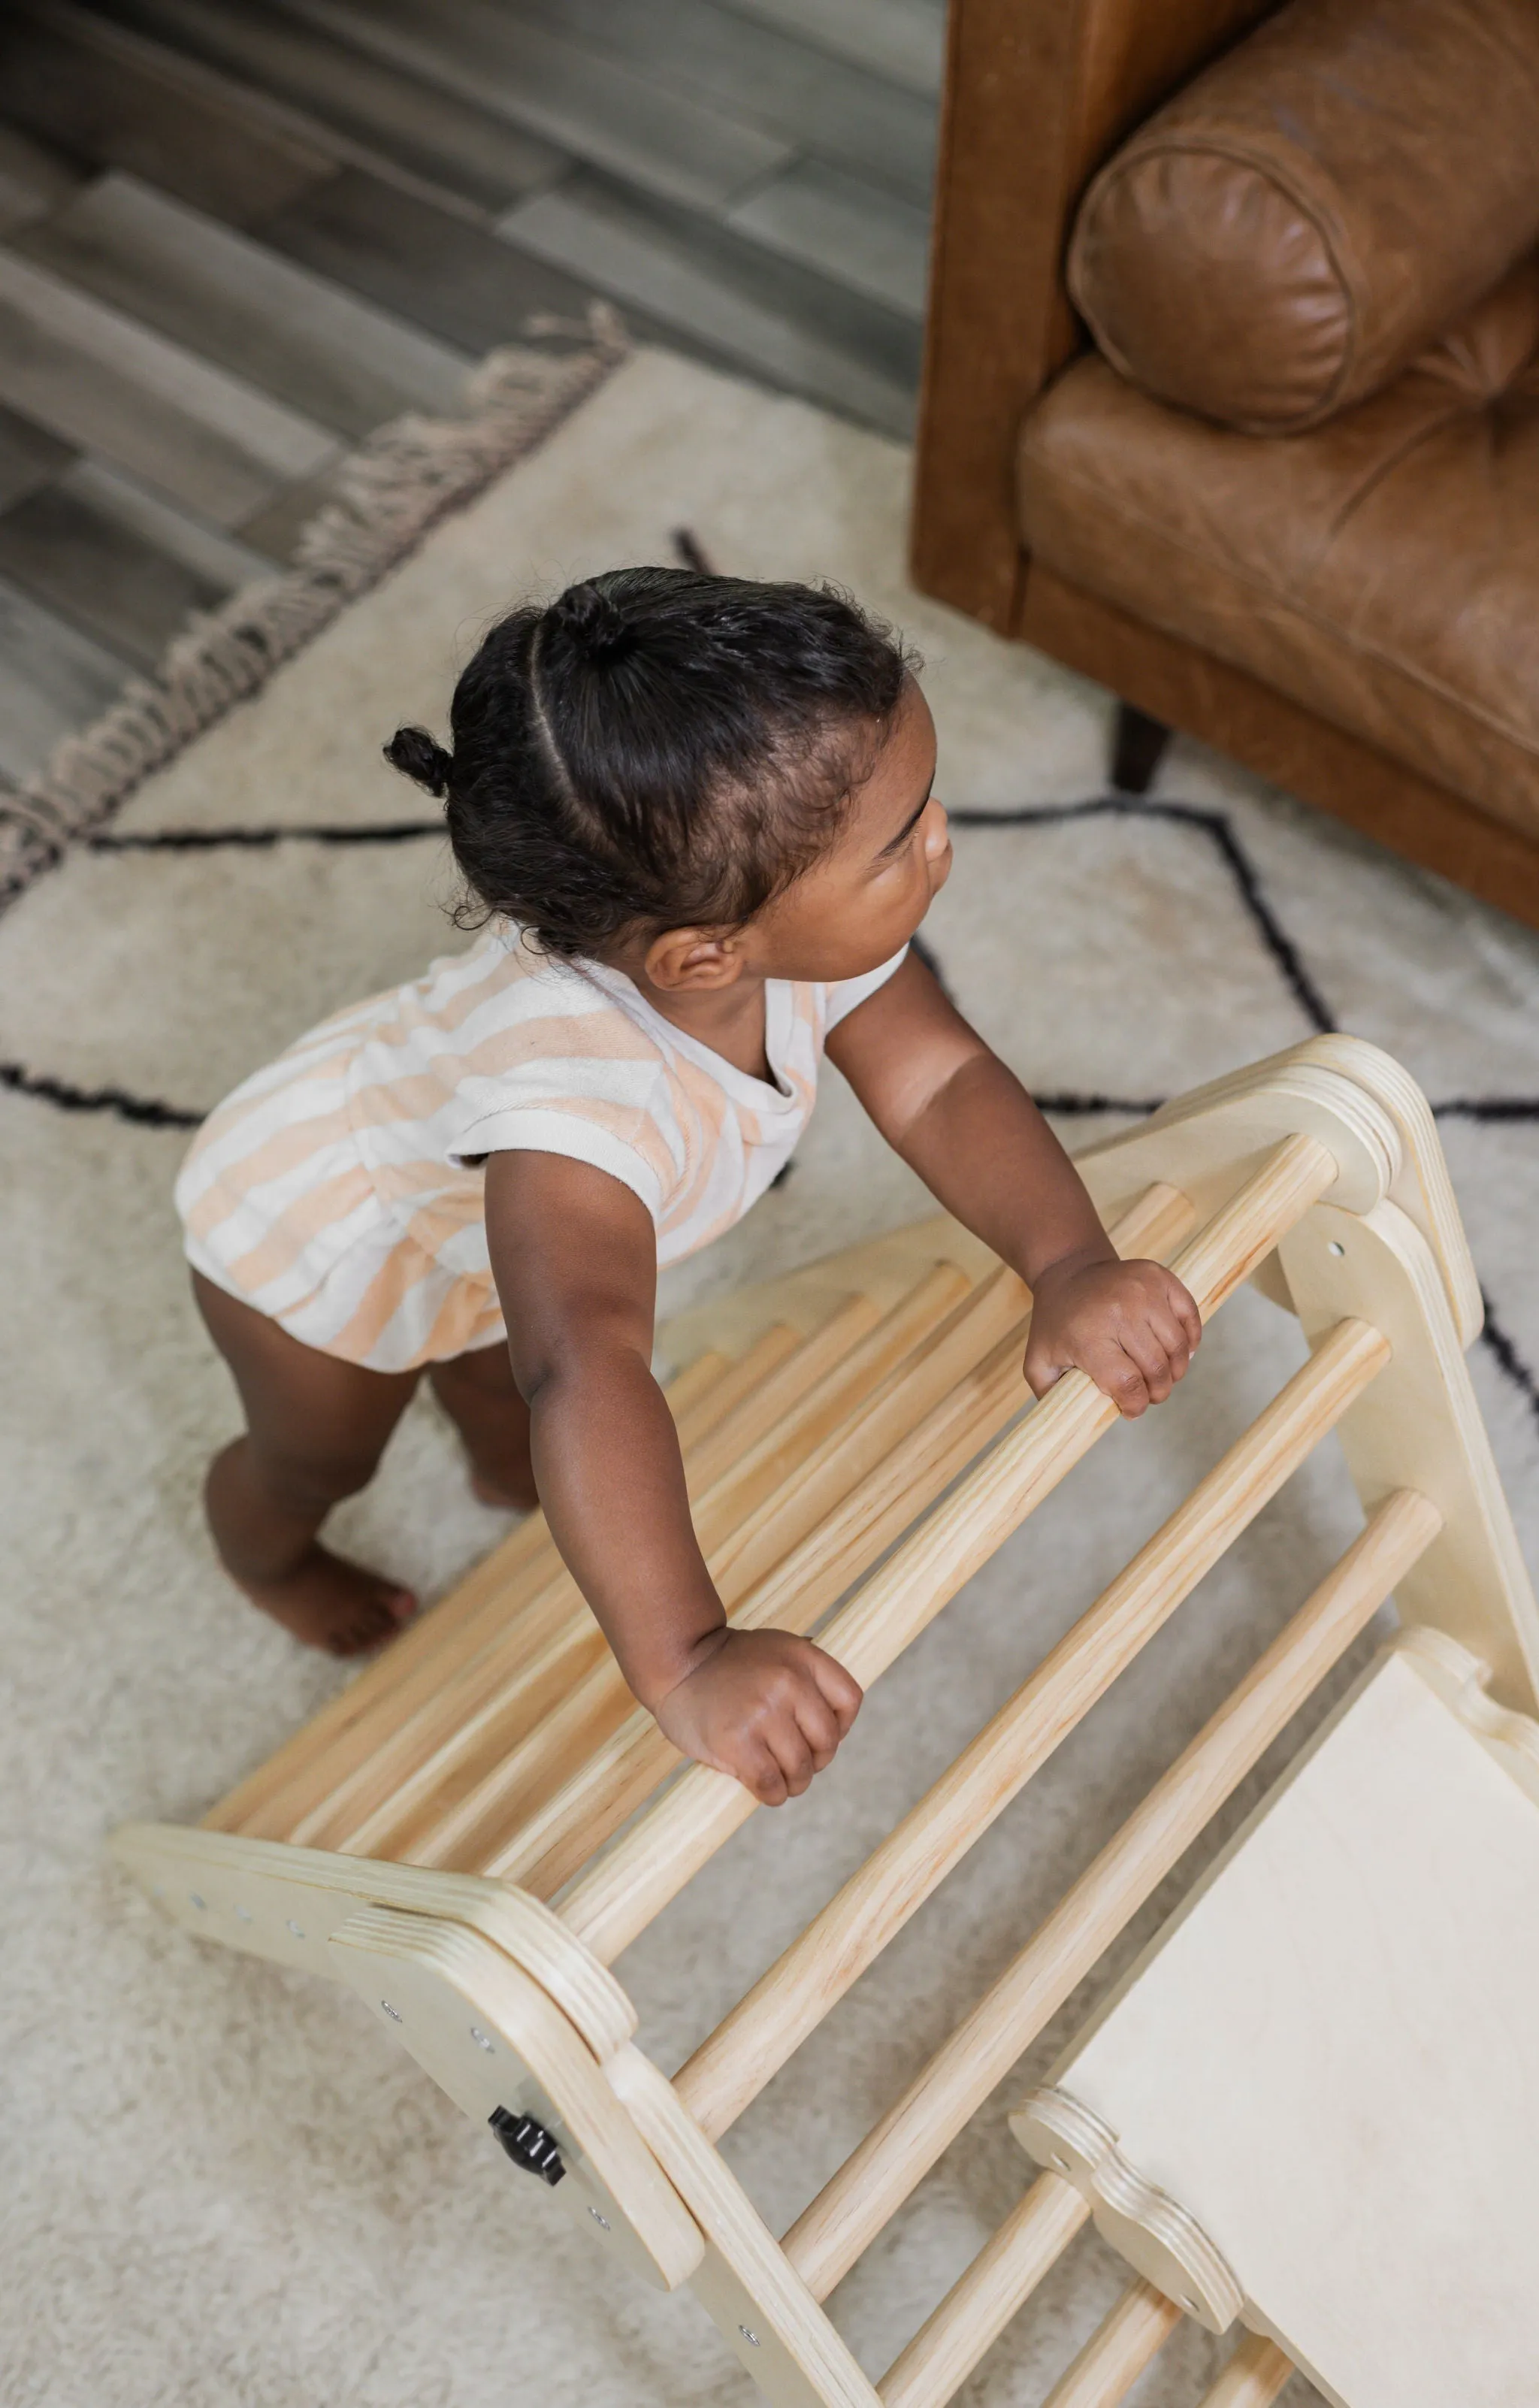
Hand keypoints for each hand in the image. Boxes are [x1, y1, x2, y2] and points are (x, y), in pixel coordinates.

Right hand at [652, 1627, 862, 1804]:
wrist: (677, 1664)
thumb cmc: (729, 1667)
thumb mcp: (777, 1653)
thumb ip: (808, 1680)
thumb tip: (834, 1732)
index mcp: (802, 1656)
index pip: (850, 1699)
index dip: (840, 1727)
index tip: (817, 1736)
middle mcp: (787, 1681)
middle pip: (827, 1741)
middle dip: (815, 1761)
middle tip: (794, 1763)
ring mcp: (762, 1712)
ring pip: (801, 1768)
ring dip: (793, 1782)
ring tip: (778, 1777)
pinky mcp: (737, 1742)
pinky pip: (771, 1784)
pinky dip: (772, 1794)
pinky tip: (763, 1787)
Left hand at [1024, 1251, 1200, 1417]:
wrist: (1069, 1271)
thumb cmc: (1056, 1323)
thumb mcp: (1039, 1361)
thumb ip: (1050, 1395)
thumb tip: (1070, 1424)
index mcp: (1088, 1336)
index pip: (1128, 1384)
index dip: (1136, 1405)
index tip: (1132, 1410)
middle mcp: (1119, 1310)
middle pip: (1157, 1368)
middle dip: (1158, 1392)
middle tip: (1150, 1395)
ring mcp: (1143, 1290)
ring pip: (1178, 1347)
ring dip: (1175, 1370)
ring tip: (1163, 1376)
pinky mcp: (1160, 1277)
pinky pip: (1190, 1317)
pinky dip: (1190, 1341)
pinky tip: (1176, 1352)